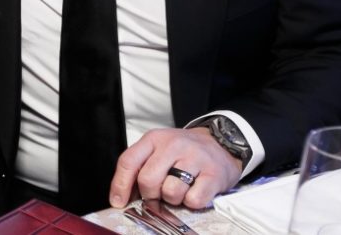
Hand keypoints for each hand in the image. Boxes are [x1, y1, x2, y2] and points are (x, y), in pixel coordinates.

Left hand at [109, 127, 242, 209]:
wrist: (222, 143)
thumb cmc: (185, 151)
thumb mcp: (159, 150)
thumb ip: (140, 168)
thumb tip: (122, 197)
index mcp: (155, 139)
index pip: (128, 161)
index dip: (120, 185)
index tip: (118, 202)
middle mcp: (174, 145)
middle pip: (148, 180)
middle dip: (150, 195)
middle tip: (158, 195)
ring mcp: (195, 158)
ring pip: (171, 192)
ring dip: (173, 199)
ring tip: (180, 189)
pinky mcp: (214, 174)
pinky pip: (194, 200)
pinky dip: (192, 202)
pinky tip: (195, 190)